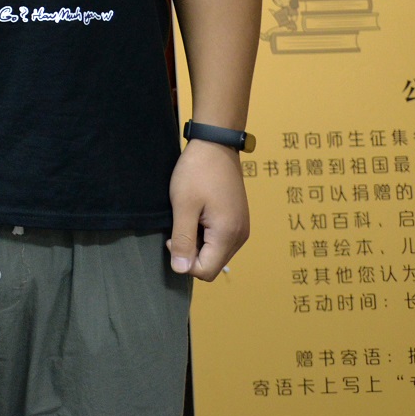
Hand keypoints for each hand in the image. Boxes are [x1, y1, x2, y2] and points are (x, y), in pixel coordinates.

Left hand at [168, 137, 249, 280]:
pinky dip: (205, 234)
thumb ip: (183, 240)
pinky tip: (196, 214)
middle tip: (178, 226)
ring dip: (197, 243)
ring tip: (188, 217)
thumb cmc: (197, 172)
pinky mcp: (238, 220)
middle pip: (212, 264)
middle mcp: (240, 236)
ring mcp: (241, 228)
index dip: (184, 262)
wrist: (216, 144)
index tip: (173, 237)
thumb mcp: (183, 206)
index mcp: (228, 235)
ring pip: (215, 253)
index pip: (205, 271)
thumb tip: (181, 270)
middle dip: (191, 253)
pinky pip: (220, 240)